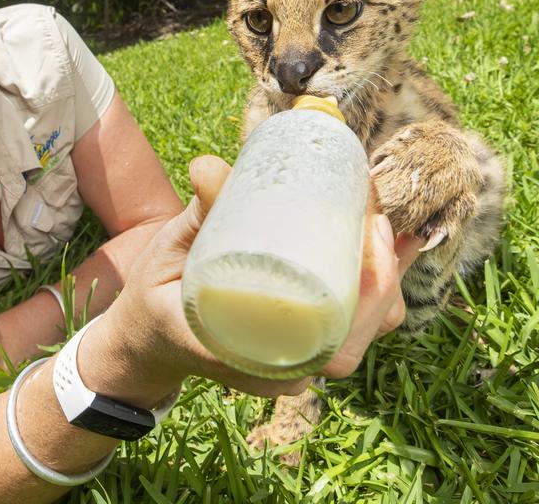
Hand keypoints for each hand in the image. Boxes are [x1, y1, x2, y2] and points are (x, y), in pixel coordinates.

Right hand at [98, 156, 422, 399]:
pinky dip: (378, 287)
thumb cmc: (156, 300)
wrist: (147, 338)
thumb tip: (208, 167)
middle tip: (377, 219)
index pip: (332, 348)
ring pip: (361, 334)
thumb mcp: (168, 258)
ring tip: (384, 225)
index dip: (367, 299)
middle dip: (385, 277)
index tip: (371, 240)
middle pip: (360, 337)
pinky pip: (351, 325)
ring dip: (386, 279)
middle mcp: (282, 371)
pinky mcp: (301, 346)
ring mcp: (294, 364)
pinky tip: (391, 244)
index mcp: (250, 361)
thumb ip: (195, 215)